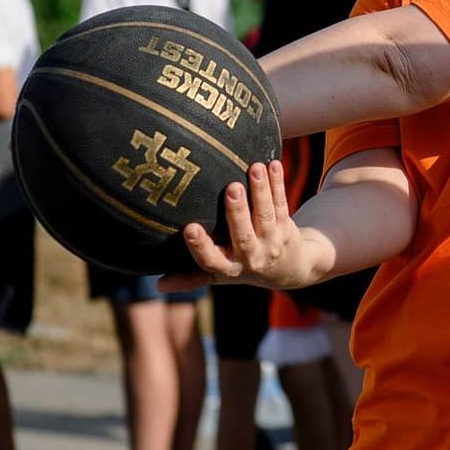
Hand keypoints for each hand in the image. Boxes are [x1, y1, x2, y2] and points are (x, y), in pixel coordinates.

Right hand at [160, 161, 315, 291]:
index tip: (190, 228)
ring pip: (266, 214)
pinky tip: (274, 165)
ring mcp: (271, 241)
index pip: (211, 261)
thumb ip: (192, 278)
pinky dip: (278, 183)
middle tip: (232, 189)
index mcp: (230, 268)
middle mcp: (252, 257)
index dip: (201, 246)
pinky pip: (282, 203)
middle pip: (244, 235)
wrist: (290, 270)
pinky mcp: (286, 227)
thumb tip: (159, 285)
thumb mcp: (221, 276)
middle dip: (237, 212)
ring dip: (261, 191)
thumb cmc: (245, 267)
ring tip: (255, 169)